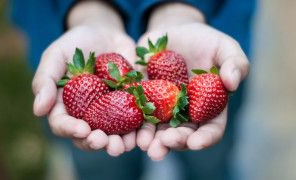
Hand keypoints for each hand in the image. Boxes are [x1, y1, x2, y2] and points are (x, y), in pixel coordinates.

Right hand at [32, 1, 137, 155]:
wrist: (105, 34)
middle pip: (88, 136)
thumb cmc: (76, 44)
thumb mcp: (56, 55)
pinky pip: (135, 122)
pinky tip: (144, 133)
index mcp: (65, 106)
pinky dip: (140, 130)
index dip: (71, 130)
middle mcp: (87, 115)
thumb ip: (45, 80)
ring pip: (112, 135)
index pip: (63, 125)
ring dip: (119, 143)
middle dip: (96, 142)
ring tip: (126, 145)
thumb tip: (38, 110)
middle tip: (104, 142)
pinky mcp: (130, 105)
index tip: (82, 129)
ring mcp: (109, 112)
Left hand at [135, 3, 249, 160]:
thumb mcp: (224, 47)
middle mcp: (185, 113)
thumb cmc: (204, 41)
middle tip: (164, 144)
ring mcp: (162, 108)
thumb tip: (232, 84)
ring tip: (144, 144)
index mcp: (209, 107)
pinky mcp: (143, 98)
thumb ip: (235, 63)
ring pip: (157, 130)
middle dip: (174, 142)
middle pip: (182, 134)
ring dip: (151, 140)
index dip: (204, 138)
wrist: (174, 32)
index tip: (196, 142)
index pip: (210, 129)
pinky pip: (137, 112)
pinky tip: (127, 128)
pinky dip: (133, 122)